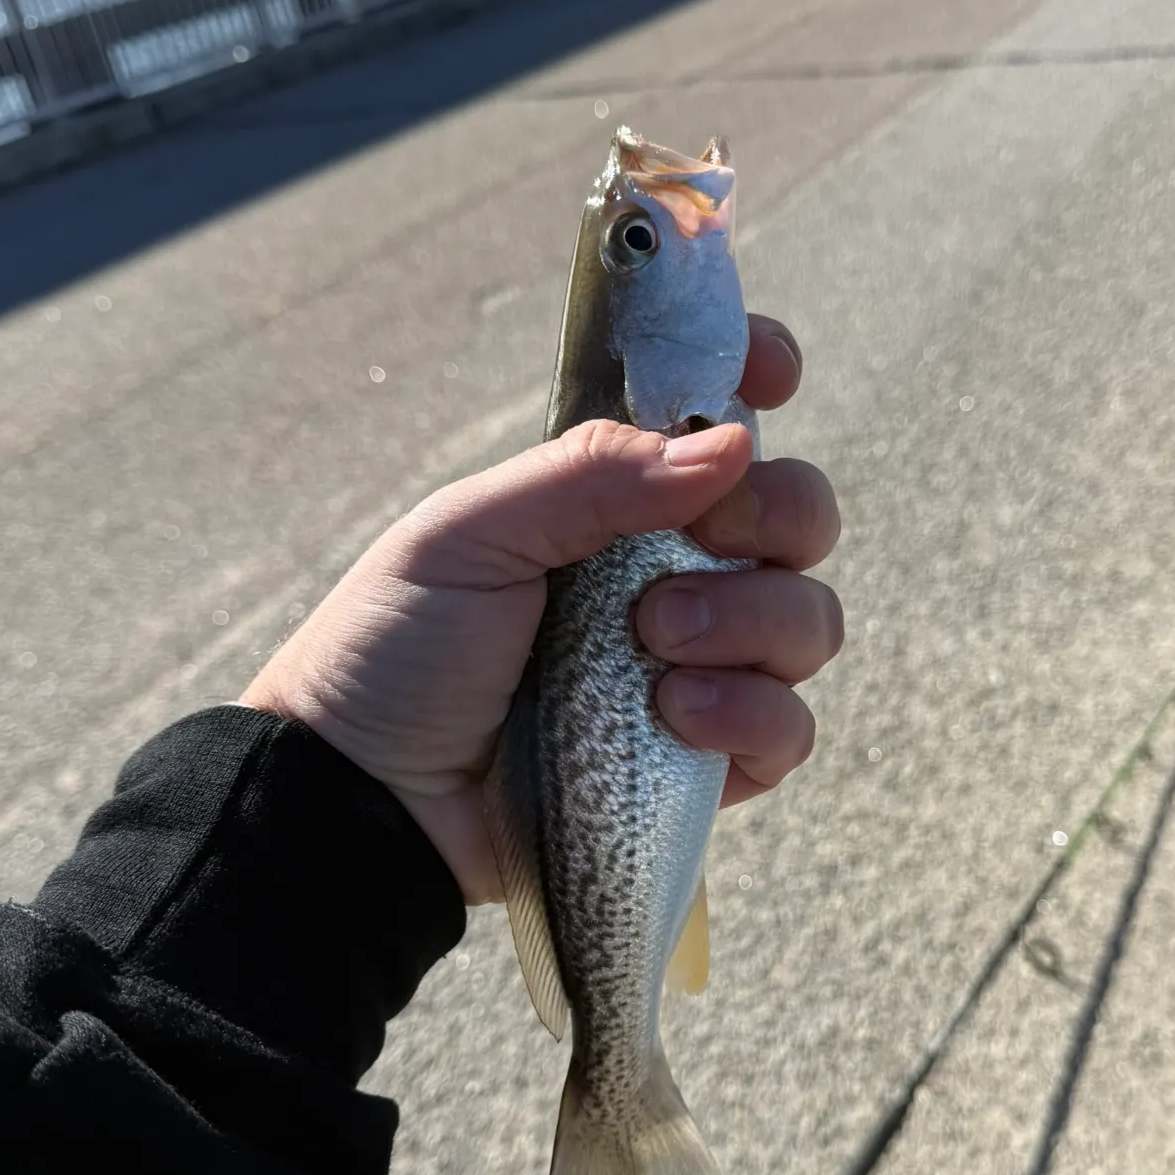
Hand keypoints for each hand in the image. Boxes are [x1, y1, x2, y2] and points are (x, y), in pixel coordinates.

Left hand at [241, 316, 842, 903]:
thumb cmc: (397, 646)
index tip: (772, 377)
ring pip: (808, 620)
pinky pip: (788, 727)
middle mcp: (674, 568)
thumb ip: (593, 475)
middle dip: (771, 516)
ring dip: (748, 621)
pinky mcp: (706, 757)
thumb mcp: (471, 534)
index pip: (717, 418)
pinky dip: (749, 715)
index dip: (760, 376)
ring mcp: (700, 664)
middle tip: (694, 545)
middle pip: (800, 514)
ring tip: (655, 643)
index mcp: (616, 497)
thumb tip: (731, 442)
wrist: (365, 798)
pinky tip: (673, 716)